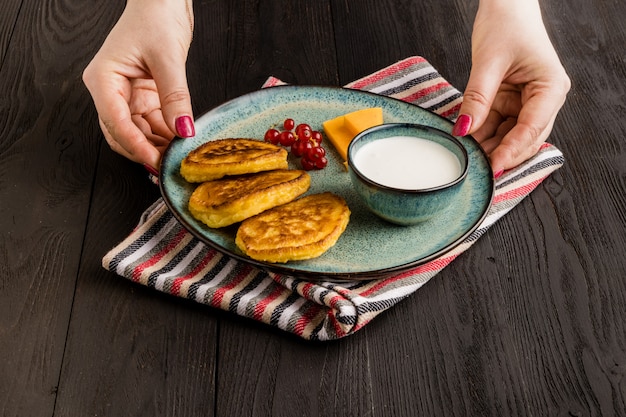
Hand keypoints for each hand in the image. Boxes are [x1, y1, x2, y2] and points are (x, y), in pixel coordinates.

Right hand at [82, 0, 194, 169]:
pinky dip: (165, 134)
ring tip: (177, 155)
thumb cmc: (155, 16)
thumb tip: (183, 130)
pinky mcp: (144, 96)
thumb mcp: (167, 59)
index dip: (136, 146)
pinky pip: (151, 123)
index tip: (155, 161)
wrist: (162, 0)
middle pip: (122, 133)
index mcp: (104, 79)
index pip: (116, 122)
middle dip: (145, 151)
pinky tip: (180, 141)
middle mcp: (111, 90)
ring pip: (138, 132)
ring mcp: (127, 95)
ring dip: (157, 145)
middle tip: (168, 165)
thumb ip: (175, 98)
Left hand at [453, 0, 570, 175]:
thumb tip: (464, 130)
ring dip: (490, 147)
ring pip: (510, 136)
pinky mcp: (510, 102)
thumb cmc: (506, 24)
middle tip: (478, 171)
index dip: (512, 150)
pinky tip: (467, 145)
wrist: (505, 6)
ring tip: (469, 160)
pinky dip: (483, 135)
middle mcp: (543, 99)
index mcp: (550, 88)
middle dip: (501, 154)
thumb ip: (478, 97)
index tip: (492, 166)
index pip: (532, 128)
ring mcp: (526, 102)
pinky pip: (497, 126)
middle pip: (525, 139)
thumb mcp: (488, 62)